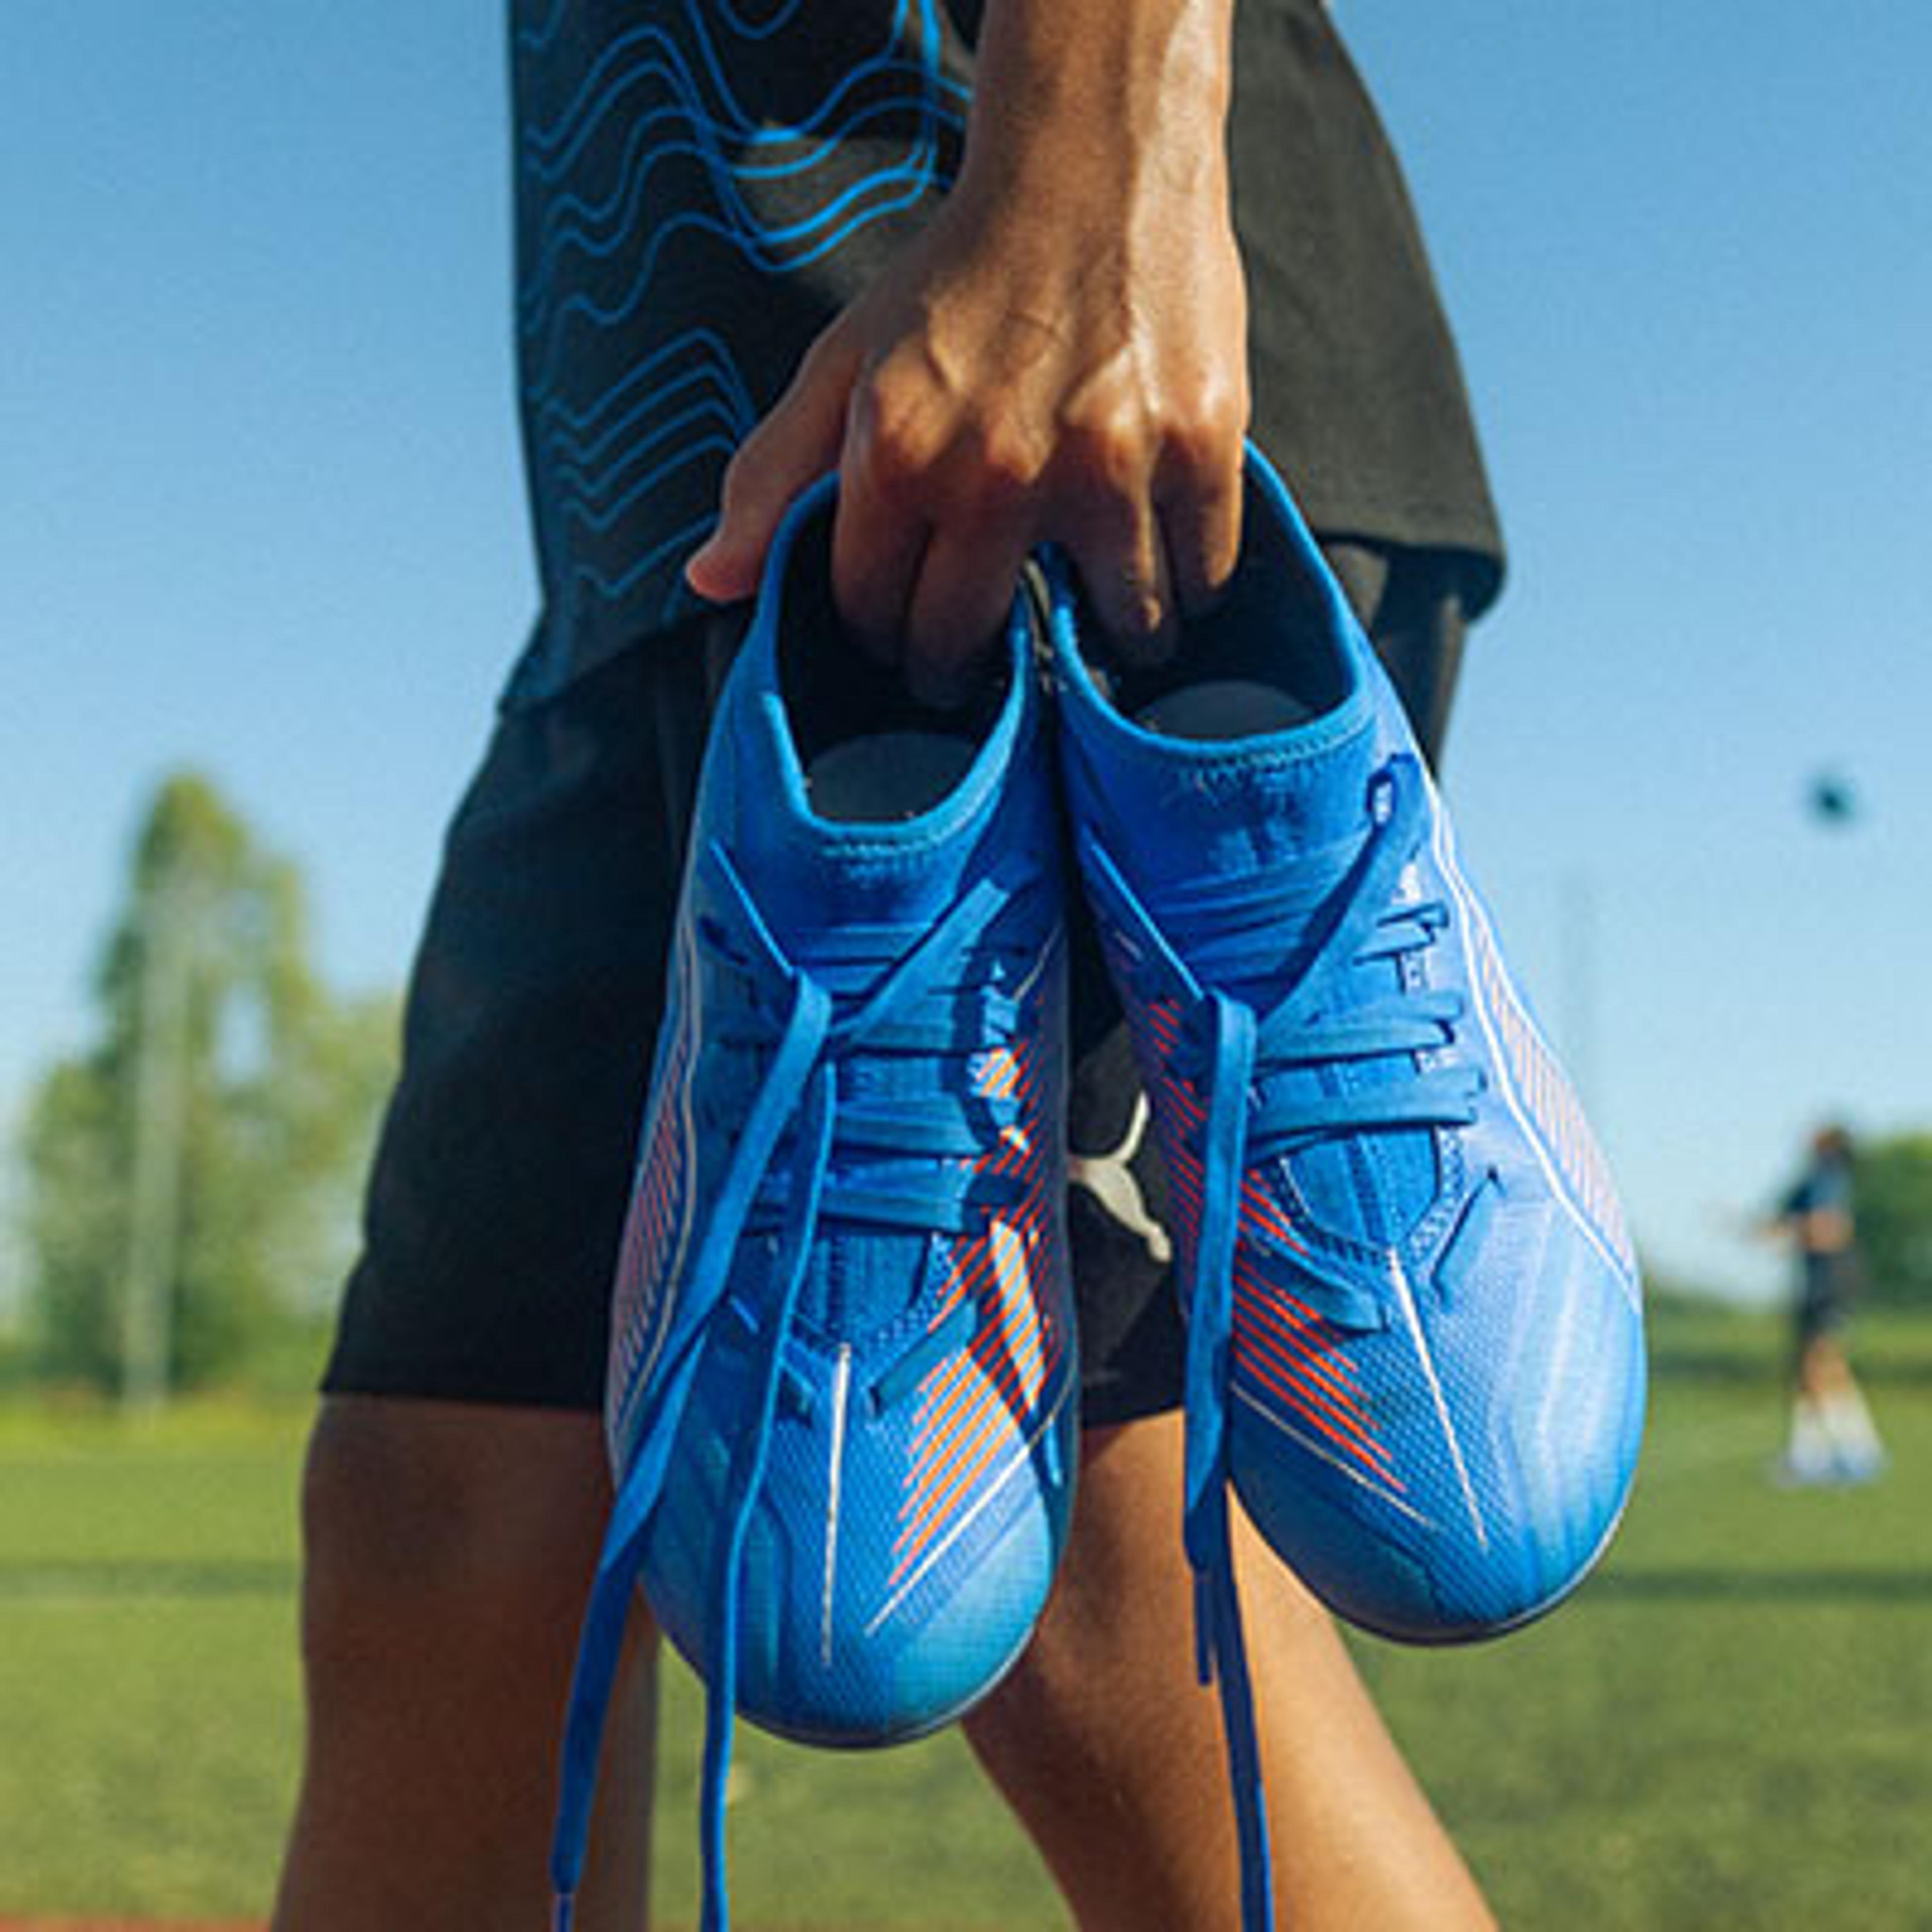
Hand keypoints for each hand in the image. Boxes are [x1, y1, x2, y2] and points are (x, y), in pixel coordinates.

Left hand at [684, 0, 1247, 705]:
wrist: (1090, 166)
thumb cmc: (960, 279)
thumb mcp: (844, 363)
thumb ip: (771, 478)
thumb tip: (710, 584)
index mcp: (897, 455)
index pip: (873, 618)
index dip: (884, 637)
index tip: (907, 630)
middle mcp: (998, 473)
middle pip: (973, 645)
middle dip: (967, 661)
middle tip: (982, 645)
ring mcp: (1107, 465)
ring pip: (1118, 629)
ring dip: (1109, 633)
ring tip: (1097, 597)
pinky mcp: (1198, 448)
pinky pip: (1203, 575)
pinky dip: (1191, 583)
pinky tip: (1161, 549)